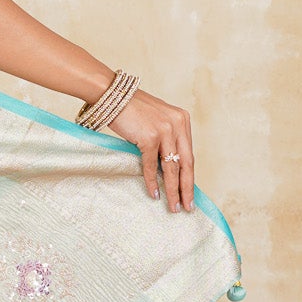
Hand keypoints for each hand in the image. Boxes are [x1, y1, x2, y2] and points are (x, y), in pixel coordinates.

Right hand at [104, 88, 194, 211]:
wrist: (112, 95)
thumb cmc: (131, 109)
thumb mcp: (156, 120)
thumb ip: (165, 138)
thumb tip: (167, 165)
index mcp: (182, 120)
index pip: (189, 154)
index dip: (189, 176)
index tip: (189, 193)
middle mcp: (177, 124)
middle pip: (186, 163)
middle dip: (186, 188)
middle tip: (188, 206)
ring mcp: (164, 130)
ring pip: (171, 167)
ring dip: (172, 189)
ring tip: (174, 206)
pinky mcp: (149, 137)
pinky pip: (151, 165)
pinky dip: (152, 181)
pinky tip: (154, 194)